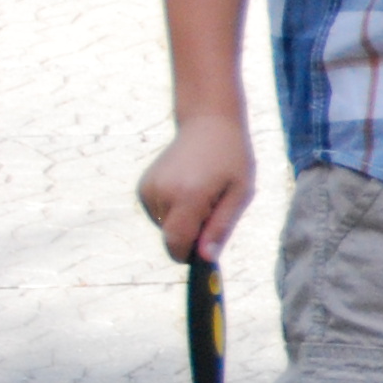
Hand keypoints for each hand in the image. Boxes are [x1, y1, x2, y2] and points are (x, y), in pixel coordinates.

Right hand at [139, 115, 257, 262]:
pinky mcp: (143, 187)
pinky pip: (158, 215)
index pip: (177, 243)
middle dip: (191, 236)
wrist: (208, 123)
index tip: (205, 253)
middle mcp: (163, 193)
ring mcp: (149, 189)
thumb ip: (221, 227)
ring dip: (184, 221)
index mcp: (189, 196)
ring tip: (202, 193)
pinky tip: (187, 188)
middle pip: (171, 238)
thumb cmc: (232, 159)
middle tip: (213, 209)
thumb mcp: (240, 193)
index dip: (190, 255)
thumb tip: (205, 258)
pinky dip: (173, 211)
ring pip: (164, 228)